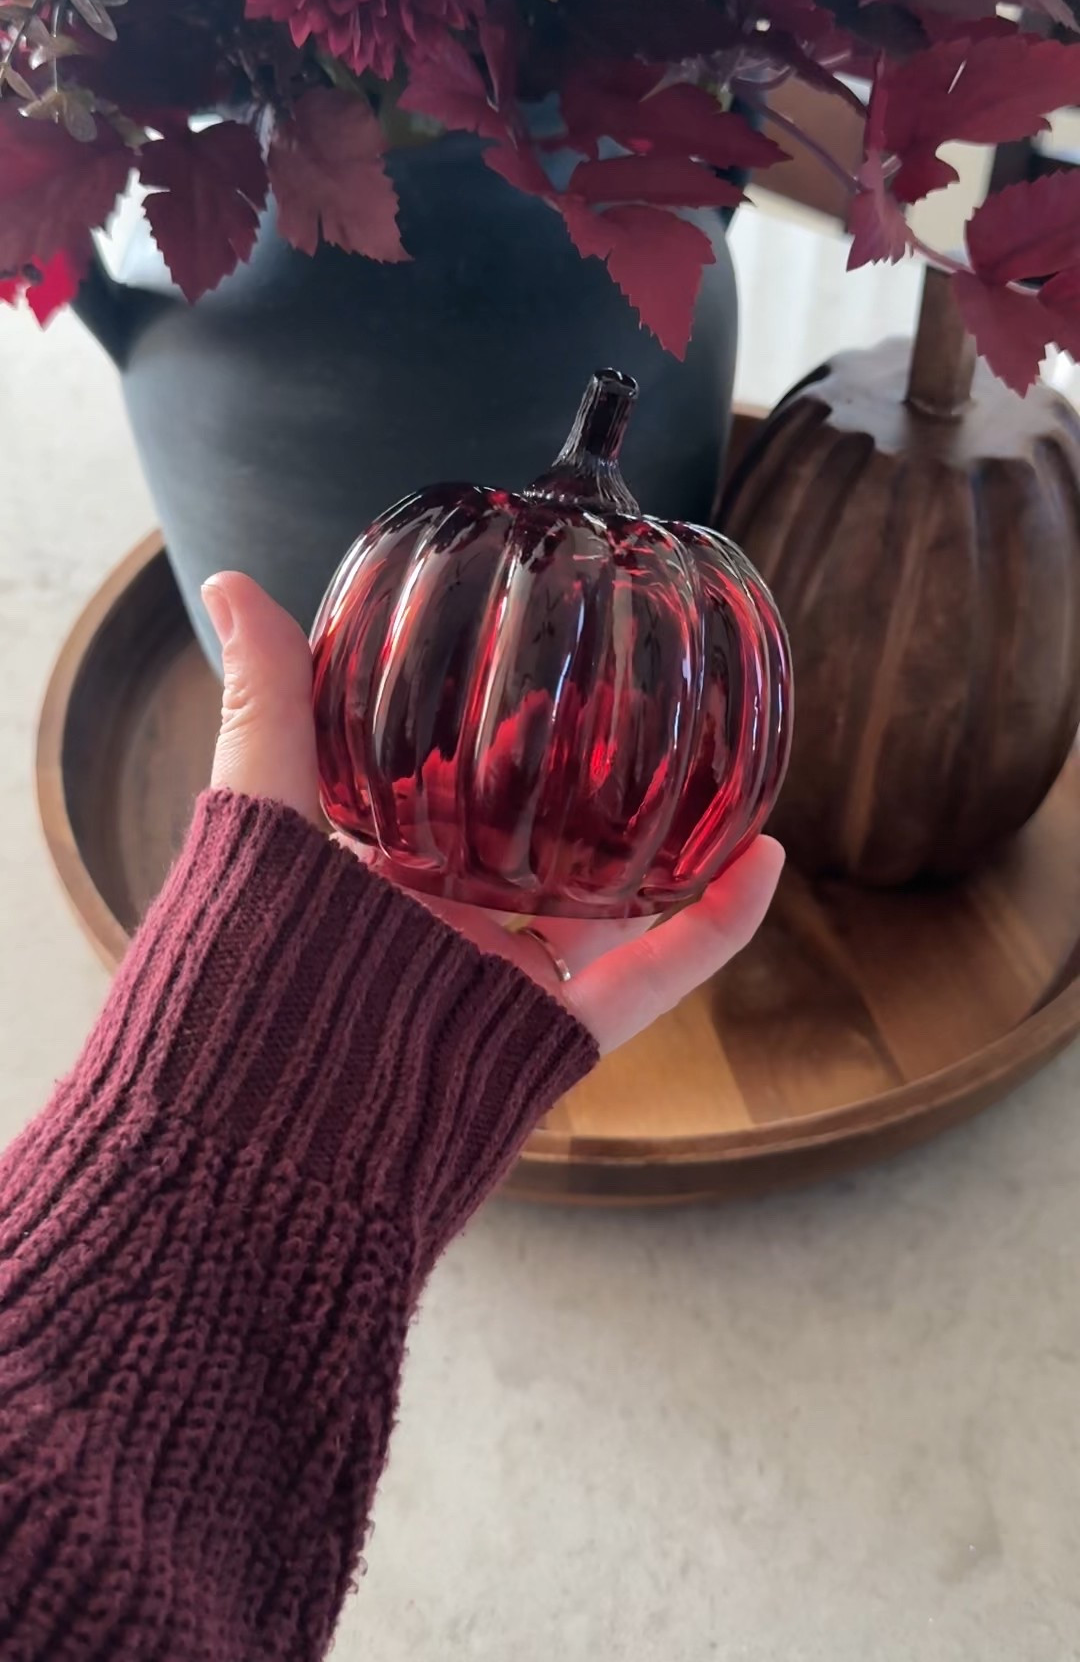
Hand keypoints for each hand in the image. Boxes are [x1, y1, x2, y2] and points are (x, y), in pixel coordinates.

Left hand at [202, 572, 784, 1055]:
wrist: (260, 1151)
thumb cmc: (237, 986)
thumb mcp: (256, 822)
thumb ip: (265, 708)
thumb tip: (229, 581)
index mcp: (364, 881)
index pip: (430, 793)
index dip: (474, 731)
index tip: (516, 661)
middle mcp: (436, 933)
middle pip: (526, 843)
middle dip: (576, 777)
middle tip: (622, 694)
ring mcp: (499, 984)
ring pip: (600, 904)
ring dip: (658, 841)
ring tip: (712, 760)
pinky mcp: (551, 1034)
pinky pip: (647, 976)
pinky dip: (711, 927)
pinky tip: (763, 858)